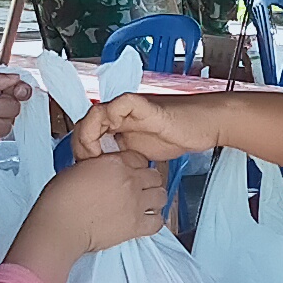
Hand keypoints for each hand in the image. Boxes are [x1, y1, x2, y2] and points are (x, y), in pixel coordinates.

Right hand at [11, 148, 167, 276]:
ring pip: (161, 196)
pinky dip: (154, 221)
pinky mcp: (135, 226)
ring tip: (145, 204)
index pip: (139, 158)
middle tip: (140, 188)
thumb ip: (98, 167)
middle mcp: (129, 181)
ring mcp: (135, 203)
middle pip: (154, 176)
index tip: (133, 172)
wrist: (61, 225)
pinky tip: (146, 221)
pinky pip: (158, 222)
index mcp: (114, 163)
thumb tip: (102, 172)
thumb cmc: (61, 200)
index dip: (136, 166)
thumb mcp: (77, 169)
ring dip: (154, 199)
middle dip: (148, 181)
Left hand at [87, 88, 222, 162]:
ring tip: (94, 156)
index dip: (81, 152)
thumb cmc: (175, 137)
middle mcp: (118, 113)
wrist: (202, 126)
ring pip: (94, 114)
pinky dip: (108, 119)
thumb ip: (121, 160)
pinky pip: (116, 105)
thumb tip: (101, 178)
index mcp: (116, 124)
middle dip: (80, 147)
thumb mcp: (139, 157)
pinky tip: (111, 139)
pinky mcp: (141, 104)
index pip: (86, 134)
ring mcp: (128, 107)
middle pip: (84, 124)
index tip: (86, 171)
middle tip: (87, 166)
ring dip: (88, 136)